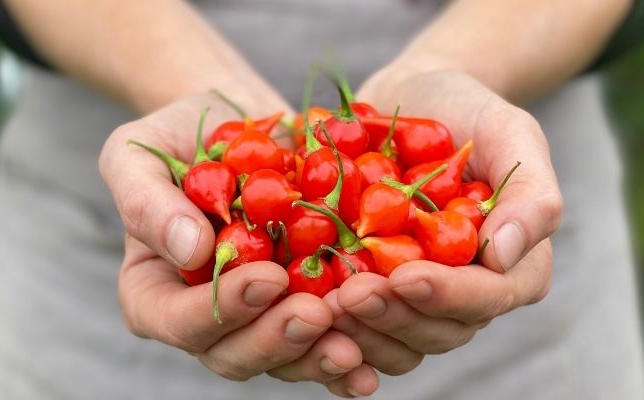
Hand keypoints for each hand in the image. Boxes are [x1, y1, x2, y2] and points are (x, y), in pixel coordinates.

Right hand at [99, 93, 383, 396]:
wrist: (236, 124)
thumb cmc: (175, 138)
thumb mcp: (138, 154)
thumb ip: (147, 201)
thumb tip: (188, 250)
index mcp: (154, 292)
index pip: (177, 320)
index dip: (222, 309)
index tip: (267, 278)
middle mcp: (203, 317)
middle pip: (232, 354)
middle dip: (277, 340)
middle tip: (318, 313)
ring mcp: (256, 317)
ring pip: (283, 359)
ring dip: (319, 356)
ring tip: (356, 343)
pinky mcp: (300, 305)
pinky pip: (323, 342)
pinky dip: (350, 354)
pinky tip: (376, 358)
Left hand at [326, 65, 561, 366]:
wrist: (407, 97)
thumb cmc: (465, 110)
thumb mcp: (509, 132)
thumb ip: (530, 191)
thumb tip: (506, 255)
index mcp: (510, 266)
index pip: (487, 298)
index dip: (447, 295)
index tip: (405, 277)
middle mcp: (464, 292)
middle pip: (436, 331)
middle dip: (392, 316)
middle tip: (348, 296)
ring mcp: (412, 295)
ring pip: (394, 340)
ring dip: (357, 330)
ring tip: (319, 304)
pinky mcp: (370, 288)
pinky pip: (353, 324)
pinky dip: (328, 324)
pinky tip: (296, 305)